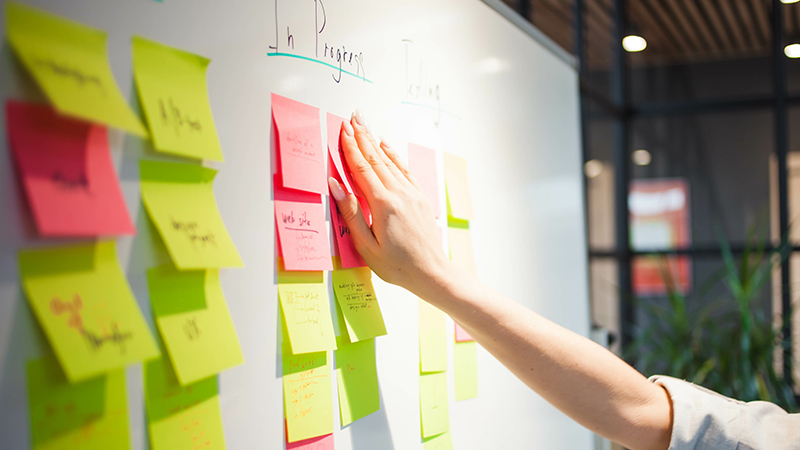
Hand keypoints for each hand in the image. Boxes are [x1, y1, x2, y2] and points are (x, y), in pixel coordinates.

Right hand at [328, 109, 452, 296]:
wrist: (431, 273)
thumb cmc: (397, 266)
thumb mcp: (366, 245)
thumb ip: (350, 213)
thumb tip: (336, 185)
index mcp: (383, 204)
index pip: (362, 169)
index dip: (351, 148)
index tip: (342, 130)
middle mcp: (399, 194)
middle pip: (376, 159)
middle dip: (362, 136)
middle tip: (352, 117)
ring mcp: (412, 194)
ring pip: (390, 161)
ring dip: (375, 141)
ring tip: (364, 125)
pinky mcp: (420, 198)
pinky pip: (404, 170)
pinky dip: (393, 155)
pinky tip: (386, 146)